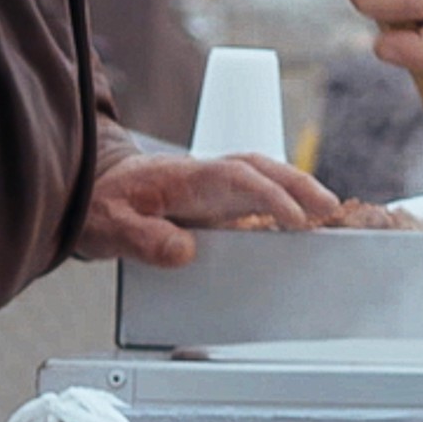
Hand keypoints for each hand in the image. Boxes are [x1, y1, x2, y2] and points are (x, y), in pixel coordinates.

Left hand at [73, 148, 343, 267]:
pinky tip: (300, 219)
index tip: (294, 218)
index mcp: (183, 178)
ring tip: (327, 212)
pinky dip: (282, 199)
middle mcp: (203, 176)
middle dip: (297, 184)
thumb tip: (185, 252)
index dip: (268, 196)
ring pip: (261, 177)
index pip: (235, 178)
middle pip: (259, 169)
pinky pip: (254, 193)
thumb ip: (145, 239)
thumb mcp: (110, 227)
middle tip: (329, 207)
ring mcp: (211, 186)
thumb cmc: (102, 205)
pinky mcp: (214, 199)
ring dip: (296, 189)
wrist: (93, 189)